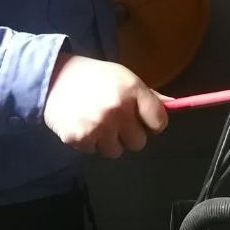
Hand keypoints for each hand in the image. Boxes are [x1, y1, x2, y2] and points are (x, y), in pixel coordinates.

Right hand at [43, 54, 167, 158]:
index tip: (144, 119)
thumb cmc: (95, 77)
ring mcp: (98, 126)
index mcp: (132, 90)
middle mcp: (117, 109)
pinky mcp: (79, 138)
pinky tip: (84, 123)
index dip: (153, 122)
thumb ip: (148, 95)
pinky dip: (90, 142)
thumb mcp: (124, 77)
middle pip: (139, 142)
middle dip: (129, 133)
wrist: (54, 78)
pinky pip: (95, 152)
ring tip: (97, 121)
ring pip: (117, 152)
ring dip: (109, 141)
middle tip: (115, 119)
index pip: (159, 121)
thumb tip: (175, 105)